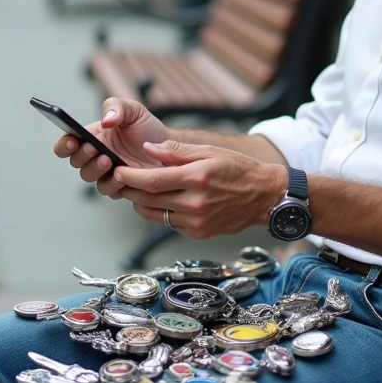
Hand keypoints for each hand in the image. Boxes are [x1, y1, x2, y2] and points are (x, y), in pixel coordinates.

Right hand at [53, 97, 168, 193]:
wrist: (169, 146)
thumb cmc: (146, 127)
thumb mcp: (133, 110)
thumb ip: (116, 107)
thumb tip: (105, 122)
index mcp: (92, 136)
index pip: (67, 143)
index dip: (64, 144)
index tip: (73, 141)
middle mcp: (95, 155)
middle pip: (75, 161)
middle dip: (82, 155)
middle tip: (94, 149)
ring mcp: (106, 172)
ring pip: (89, 177)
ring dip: (95, 170)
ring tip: (108, 160)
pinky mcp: (119, 186)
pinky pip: (108, 190)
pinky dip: (112, 184)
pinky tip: (122, 175)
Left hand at [111, 140, 286, 239]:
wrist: (264, 196)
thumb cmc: (238, 169)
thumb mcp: (209, 151)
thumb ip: (176, 150)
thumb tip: (147, 149)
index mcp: (197, 177)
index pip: (152, 180)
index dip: (130, 177)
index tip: (118, 171)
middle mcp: (195, 202)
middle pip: (148, 199)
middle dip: (129, 190)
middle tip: (120, 181)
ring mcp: (197, 221)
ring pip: (155, 215)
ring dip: (140, 204)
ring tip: (137, 192)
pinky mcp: (199, 233)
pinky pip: (169, 224)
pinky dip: (160, 213)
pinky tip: (162, 202)